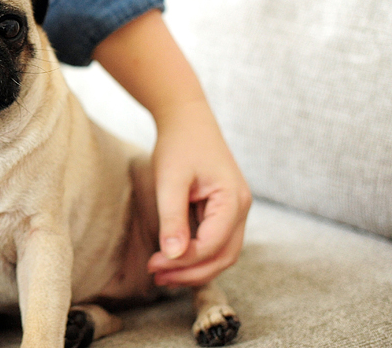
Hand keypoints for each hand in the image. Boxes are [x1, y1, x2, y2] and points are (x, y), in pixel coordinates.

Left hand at [146, 99, 250, 286]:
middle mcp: (241, 208)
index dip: (184, 261)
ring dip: (193, 267)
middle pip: (223, 257)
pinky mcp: (224, 210)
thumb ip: (172, 218)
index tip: (153, 264)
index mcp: (233, 200)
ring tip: (160, 273)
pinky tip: (170, 258)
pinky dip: (195, 253)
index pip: (213, 245)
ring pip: (221, 253)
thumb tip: (172, 255)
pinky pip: (214, 241)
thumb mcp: (170, 180)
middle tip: (156, 276)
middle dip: (190, 272)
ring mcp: (235, 210)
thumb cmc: (179, 145)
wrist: (187, 119)